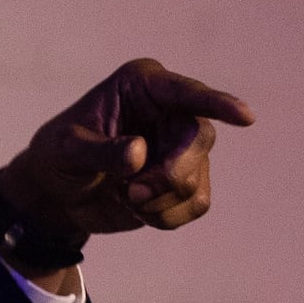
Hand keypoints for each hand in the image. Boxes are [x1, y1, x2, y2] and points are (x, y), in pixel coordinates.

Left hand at [0, 57, 252, 240]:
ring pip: (196, 179)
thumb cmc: (58, 157)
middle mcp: (170, 110)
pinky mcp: (185, 179)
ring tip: (125, 196)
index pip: (186, 93)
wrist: (58, 194)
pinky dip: (166, 216)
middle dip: (167, 175)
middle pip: (198, 140)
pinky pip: (196, 204)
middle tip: (131, 192)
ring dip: (158, 200)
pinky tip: (137, 208)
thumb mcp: (67, 151)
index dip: (218, 103)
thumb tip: (139, 153)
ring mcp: (181, 145)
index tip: (245, 117)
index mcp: (142, 86)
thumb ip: (101, 151)